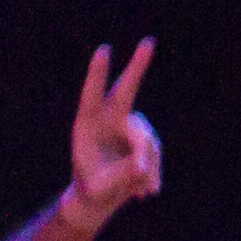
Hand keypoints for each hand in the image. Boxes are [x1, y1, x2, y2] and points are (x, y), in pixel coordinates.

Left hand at [67, 38, 163, 221]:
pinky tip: (143, 193)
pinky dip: (152, 173)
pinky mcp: (143, 138)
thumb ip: (119, 176)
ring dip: (146, 165)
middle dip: (138, 67)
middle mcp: (109, 119)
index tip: (104, 51)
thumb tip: (143, 164)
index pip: (92, 95)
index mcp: (86, 125)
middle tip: (149, 42)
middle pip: (126, 90)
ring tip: (139, 192)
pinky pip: (154, 151)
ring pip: (146, 138)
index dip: (97, 74)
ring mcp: (128, 127)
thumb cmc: (92, 190)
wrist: (98, 198)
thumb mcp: (100, 189)